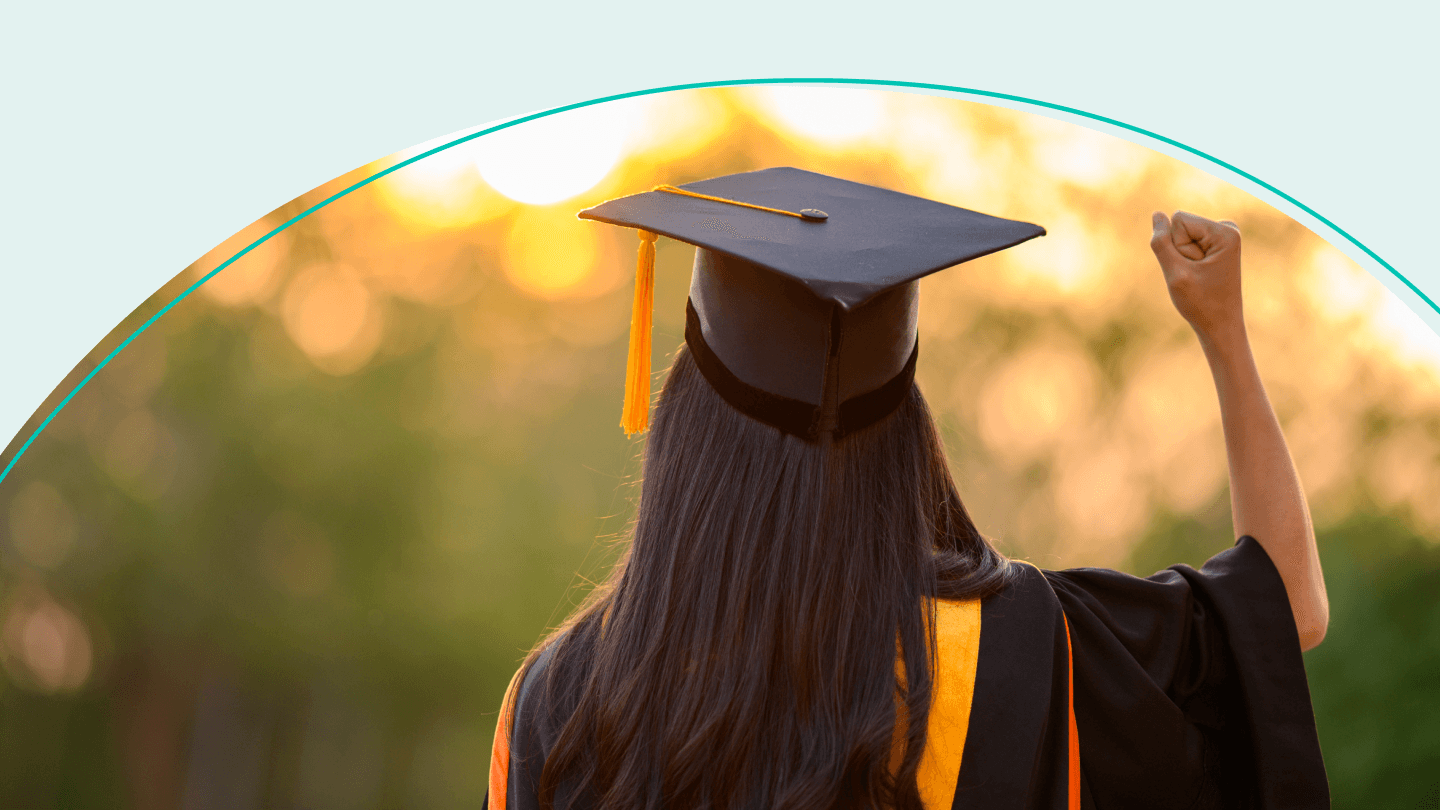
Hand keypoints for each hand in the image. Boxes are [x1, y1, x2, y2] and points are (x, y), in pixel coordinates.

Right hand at [1149, 211, 1244, 343]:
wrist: (1220, 324)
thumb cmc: (1200, 303)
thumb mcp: (1175, 273)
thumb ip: (1161, 243)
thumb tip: (1157, 214)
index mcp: (1225, 232)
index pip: (1179, 220)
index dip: (1177, 247)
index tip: (1193, 269)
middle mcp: (1228, 228)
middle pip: (1181, 225)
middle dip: (1180, 252)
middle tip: (1195, 275)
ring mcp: (1224, 235)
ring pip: (1182, 234)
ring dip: (1183, 258)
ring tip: (1198, 276)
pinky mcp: (1217, 243)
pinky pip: (1187, 241)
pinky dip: (1187, 259)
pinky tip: (1200, 273)